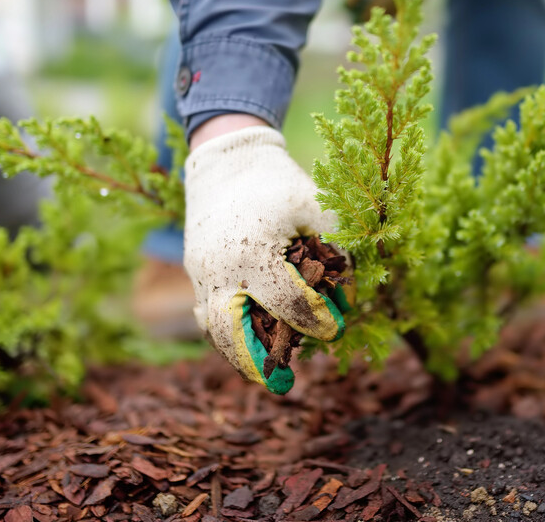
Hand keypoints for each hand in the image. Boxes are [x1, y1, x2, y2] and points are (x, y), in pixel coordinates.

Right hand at [184, 125, 345, 393]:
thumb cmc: (278, 183)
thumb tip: (349, 296)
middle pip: (231, 333)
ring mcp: (201, 272)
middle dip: (256, 363)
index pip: (287, 304)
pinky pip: (206, 311)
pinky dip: (225, 332)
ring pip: (212, 328)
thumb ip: (336, 251)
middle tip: (283, 385)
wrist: (227, 159)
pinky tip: (249, 340)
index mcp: (253, 252)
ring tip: (264, 369)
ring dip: (237, 353)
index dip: (316, 321)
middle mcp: (220, 269)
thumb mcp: (316, 207)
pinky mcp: (195, 270)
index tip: (335, 329)